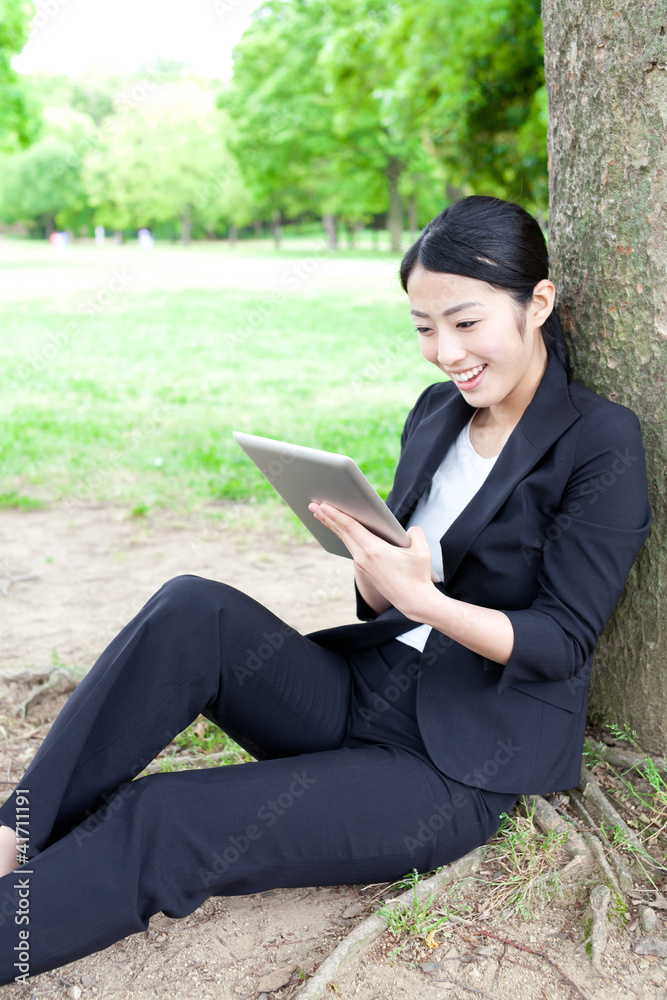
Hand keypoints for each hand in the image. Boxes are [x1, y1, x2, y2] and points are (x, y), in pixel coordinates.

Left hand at [308, 502, 438, 619]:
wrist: (413, 601)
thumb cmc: (418, 576)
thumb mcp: (422, 551)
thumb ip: (416, 533)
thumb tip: (410, 529)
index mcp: (374, 549)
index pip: (350, 527)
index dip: (336, 514)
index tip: (323, 505)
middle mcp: (363, 557)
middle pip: (342, 532)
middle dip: (326, 517)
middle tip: (313, 504)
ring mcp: (362, 564)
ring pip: (344, 539)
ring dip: (331, 525)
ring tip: (319, 514)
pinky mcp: (364, 569)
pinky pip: (349, 547)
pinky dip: (341, 535)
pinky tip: (338, 531)